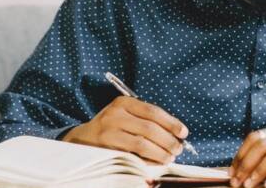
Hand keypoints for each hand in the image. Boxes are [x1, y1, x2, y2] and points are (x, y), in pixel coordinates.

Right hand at [62, 96, 187, 163]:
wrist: (81, 139)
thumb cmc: (112, 127)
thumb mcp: (126, 115)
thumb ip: (146, 120)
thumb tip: (176, 134)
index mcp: (123, 103)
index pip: (153, 111)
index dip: (171, 123)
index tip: (183, 133)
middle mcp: (114, 115)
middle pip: (149, 128)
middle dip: (168, 140)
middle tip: (178, 149)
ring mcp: (107, 132)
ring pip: (141, 144)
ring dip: (160, 153)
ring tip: (169, 158)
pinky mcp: (104, 149)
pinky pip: (131, 156)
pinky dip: (147, 161)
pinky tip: (155, 163)